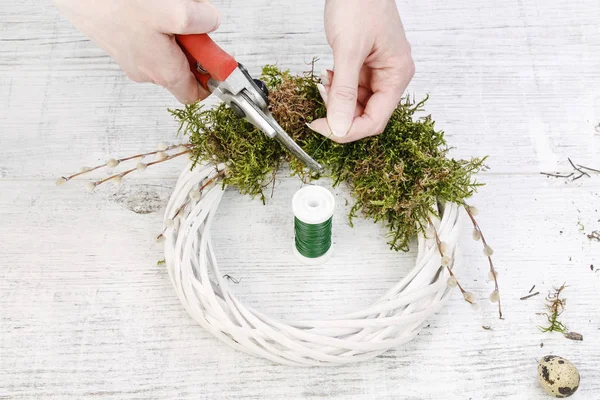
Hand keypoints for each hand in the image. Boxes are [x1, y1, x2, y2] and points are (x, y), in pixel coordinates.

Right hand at [53, 0, 220, 103]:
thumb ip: (203, 23)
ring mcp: (132, 57)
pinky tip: (151, 7)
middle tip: (189, 22)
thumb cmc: (116, 4)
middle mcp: (147, 71)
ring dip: (174, 30)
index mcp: (164, 72)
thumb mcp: (176, 13)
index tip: (218, 58)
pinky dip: (157, 23)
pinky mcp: (122, 42)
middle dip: (193, 44)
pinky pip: (150, 38)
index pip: (196, 93)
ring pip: (167, 49)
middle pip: (184, 67)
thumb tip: (211, 24)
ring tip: (164, 10)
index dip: (212, 77)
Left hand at [309, 0, 414, 142]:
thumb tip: (339, 126)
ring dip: (337, 101)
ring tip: (324, 84)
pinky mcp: (364, 65)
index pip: (375, 120)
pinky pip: (351, 89)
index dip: (348, 130)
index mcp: (397, 74)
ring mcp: (377, 71)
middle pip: (367, 115)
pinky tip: (328, 76)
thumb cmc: (360, 2)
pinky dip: (336, 88)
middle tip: (319, 107)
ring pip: (357, 104)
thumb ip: (344, 91)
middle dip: (341, 115)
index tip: (323, 129)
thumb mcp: (348, 49)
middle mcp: (391, 75)